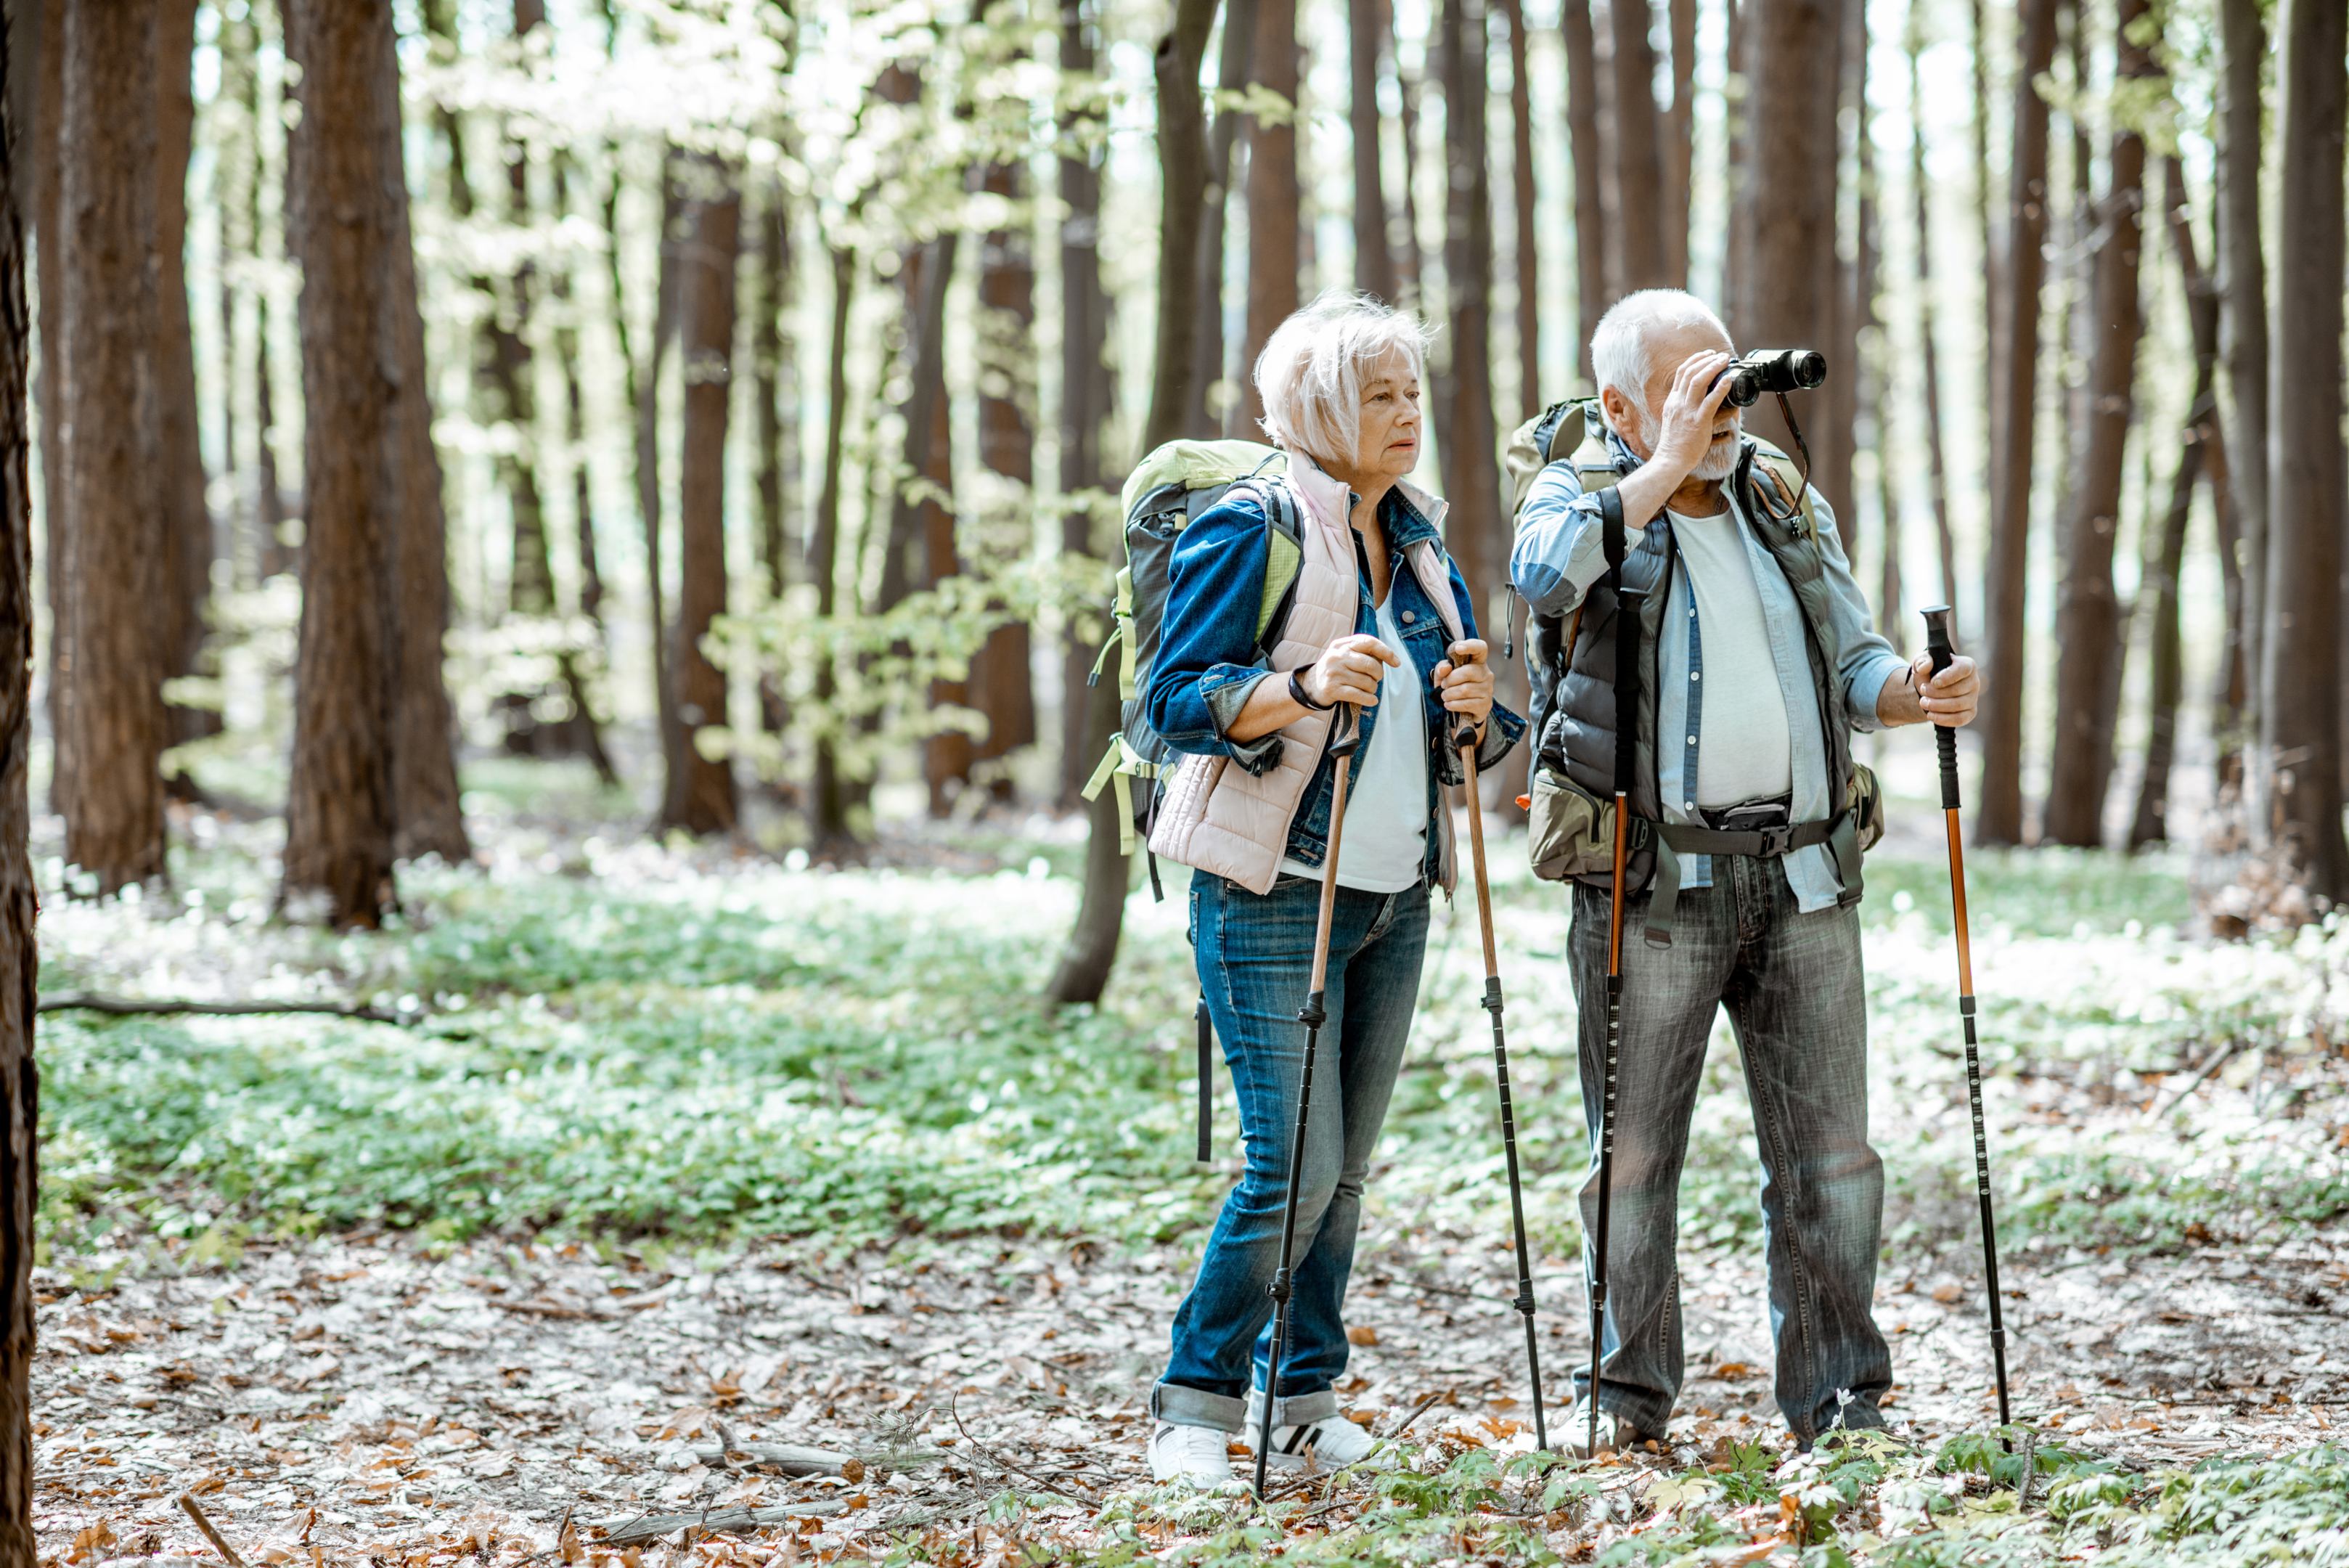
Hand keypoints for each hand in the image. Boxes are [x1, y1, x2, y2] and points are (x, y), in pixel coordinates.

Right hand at [1302, 633, 1400, 708]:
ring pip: (1366, 682)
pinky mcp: (1333, 689)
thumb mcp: (1343, 653)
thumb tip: (1388, 658)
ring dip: (1373, 688)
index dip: (1386, 652)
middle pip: (1370, 665)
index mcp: (1342, 644)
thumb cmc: (1335, 669)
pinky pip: (1359, 695)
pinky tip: (1372, 700)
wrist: (1310, 685)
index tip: (1396, 662)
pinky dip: (1369, 699)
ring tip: (1370, 689)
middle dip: (1379, 675)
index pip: (1368, 642)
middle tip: (1377, 678)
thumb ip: (1362, 652)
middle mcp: (1337, 657)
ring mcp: (1334, 673)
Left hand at [1430, 639, 1493, 734]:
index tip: (1457, 648)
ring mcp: (1488, 689)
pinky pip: (1467, 704)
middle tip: (1443, 685)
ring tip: (1444, 696)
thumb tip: (1445, 669)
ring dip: (1450, 694)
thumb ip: (1442, 668)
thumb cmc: (1455, 686)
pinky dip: (1453, 705)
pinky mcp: (1486, 704)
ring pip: (1465, 690)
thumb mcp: (1445, 674)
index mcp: (1478, 661)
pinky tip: (1449, 705)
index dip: (1470, 646)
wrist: (1464, 710)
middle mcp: (1486, 674)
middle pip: (1468, 672)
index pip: (1480, 648)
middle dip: (1450, 679)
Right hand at [1647, 350, 1738, 485]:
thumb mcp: (1675, 420)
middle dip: (1707, 360)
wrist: (1670, 460)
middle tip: (1720, 356)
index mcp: (1672, 401)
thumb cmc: (1676, 444)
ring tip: (1725, 361)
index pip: (1682, 373)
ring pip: (1698, 382)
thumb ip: (1686, 408)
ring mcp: (1687, 412)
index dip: (1696, 360)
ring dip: (1713, 368)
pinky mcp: (1698, 422)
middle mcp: (1678, 403)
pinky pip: (1710, 401)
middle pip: (1691, 373)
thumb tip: (1704, 401)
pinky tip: (1728, 381)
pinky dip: (1720, 389)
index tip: (1708, 355)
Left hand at [1879, 653, 1979, 726]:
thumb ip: (1922, 660)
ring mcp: (1973, 698)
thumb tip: (1924, 668)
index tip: (1933, 682)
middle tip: (1922, 691)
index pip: (1963, 669)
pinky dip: (1944, 719)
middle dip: (1936, 693)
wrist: (1930, 690)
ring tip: (1923, 702)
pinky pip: (1960, 719)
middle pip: (1957, 690)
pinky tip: (1931, 715)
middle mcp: (1974, 682)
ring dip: (1937, 706)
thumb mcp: (1922, 661)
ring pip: (1958, 705)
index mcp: (1967, 665)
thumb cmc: (1929, 672)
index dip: (1947, 677)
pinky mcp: (1970, 712)